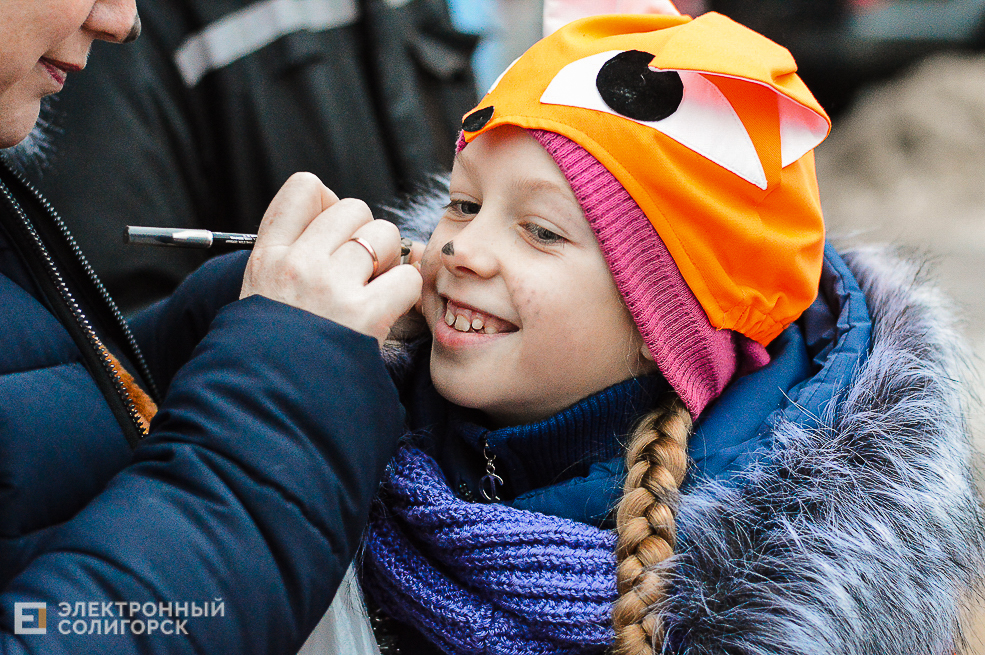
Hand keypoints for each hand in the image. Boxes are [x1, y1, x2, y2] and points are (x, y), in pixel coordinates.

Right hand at [240, 173, 422, 343]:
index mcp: (267, 255)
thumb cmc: (273, 353)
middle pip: (353, 207)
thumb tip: (335, 213)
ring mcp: (329, 287)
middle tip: (359, 271)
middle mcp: (297, 263)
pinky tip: (387, 311)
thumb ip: (291, 252)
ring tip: (372, 291)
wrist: (270, 409)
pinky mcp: (363, 315)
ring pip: (384, 235)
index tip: (330, 236)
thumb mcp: (260, 293)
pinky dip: (406, 292)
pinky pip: (407, 277)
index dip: (328, 204)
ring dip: (389, 260)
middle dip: (365, 235)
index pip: (304, 188)